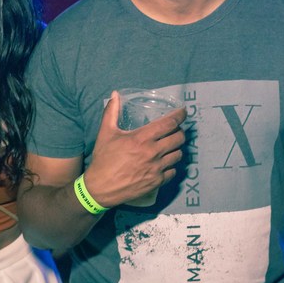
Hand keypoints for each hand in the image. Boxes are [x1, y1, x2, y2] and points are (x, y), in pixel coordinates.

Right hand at [82, 92, 185, 208]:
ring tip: (170, 146)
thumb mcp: (105, 133)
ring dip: (176, 148)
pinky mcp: (157, 182)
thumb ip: (111, 112)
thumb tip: (114, 94)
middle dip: (180, 131)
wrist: (100, 188)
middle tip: (175, 130)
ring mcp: (157, 168)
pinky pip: (173, 171)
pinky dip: (171, 165)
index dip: (180, 116)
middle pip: (179, 138)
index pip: (169, 123)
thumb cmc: (103, 159)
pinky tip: (165, 163)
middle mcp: (153, 153)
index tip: (183, 112)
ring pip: (178, 154)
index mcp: (142, 138)